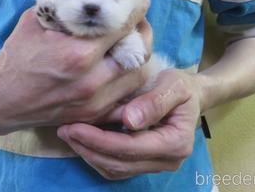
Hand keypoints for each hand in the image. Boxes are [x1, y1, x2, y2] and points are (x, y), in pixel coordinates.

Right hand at [0, 0, 151, 134]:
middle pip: (138, 53)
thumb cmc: (16, 57)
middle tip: (137, 23)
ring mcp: (94, 102)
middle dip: (142, 33)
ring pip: (137, 75)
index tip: (141, 2)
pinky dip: (126, 77)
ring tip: (129, 44)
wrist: (0, 101)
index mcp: (78, 54)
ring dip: (137, 56)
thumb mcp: (35, 22)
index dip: (135, 12)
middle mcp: (92, 81)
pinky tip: (118, 65)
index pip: (121, 27)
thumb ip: (66, 9)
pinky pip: (125, 93)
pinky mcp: (93, 114)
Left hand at [57, 69, 208, 179]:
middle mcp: (167, 161)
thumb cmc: (182, 87)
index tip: (73, 127)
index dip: (99, 140)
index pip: (131, 148)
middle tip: (63, 129)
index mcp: (176, 143)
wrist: (190, 95)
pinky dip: (96, 156)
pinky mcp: (145, 163)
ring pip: (116, 170)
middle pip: (120, 163)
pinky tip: (82, 139)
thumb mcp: (173, 84)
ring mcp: (156, 165)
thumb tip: (129, 121)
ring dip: (89, 154)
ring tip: (68, 134)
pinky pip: (117, 168)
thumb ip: (154, 101)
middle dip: (88, 148)